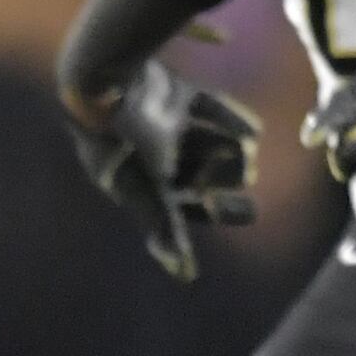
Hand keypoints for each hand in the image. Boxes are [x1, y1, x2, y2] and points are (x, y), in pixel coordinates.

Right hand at [68, 62, 260, 281]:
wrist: (101, 80)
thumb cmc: (121, 144)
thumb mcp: (146, 191)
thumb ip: (163, 228)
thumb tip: (185, 275)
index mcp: (135, 180)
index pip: (180, 205)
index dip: (214, 211)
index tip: (251, 212)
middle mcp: (145, 153)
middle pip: (192, 172)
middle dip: (221, 177)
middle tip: (250, 178)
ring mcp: (156, 120)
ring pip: (199, 140)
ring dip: (226, 148)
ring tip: (250, 150)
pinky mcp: (167, 90)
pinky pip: (204, 106)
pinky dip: (228, 118)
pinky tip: (254, 129)